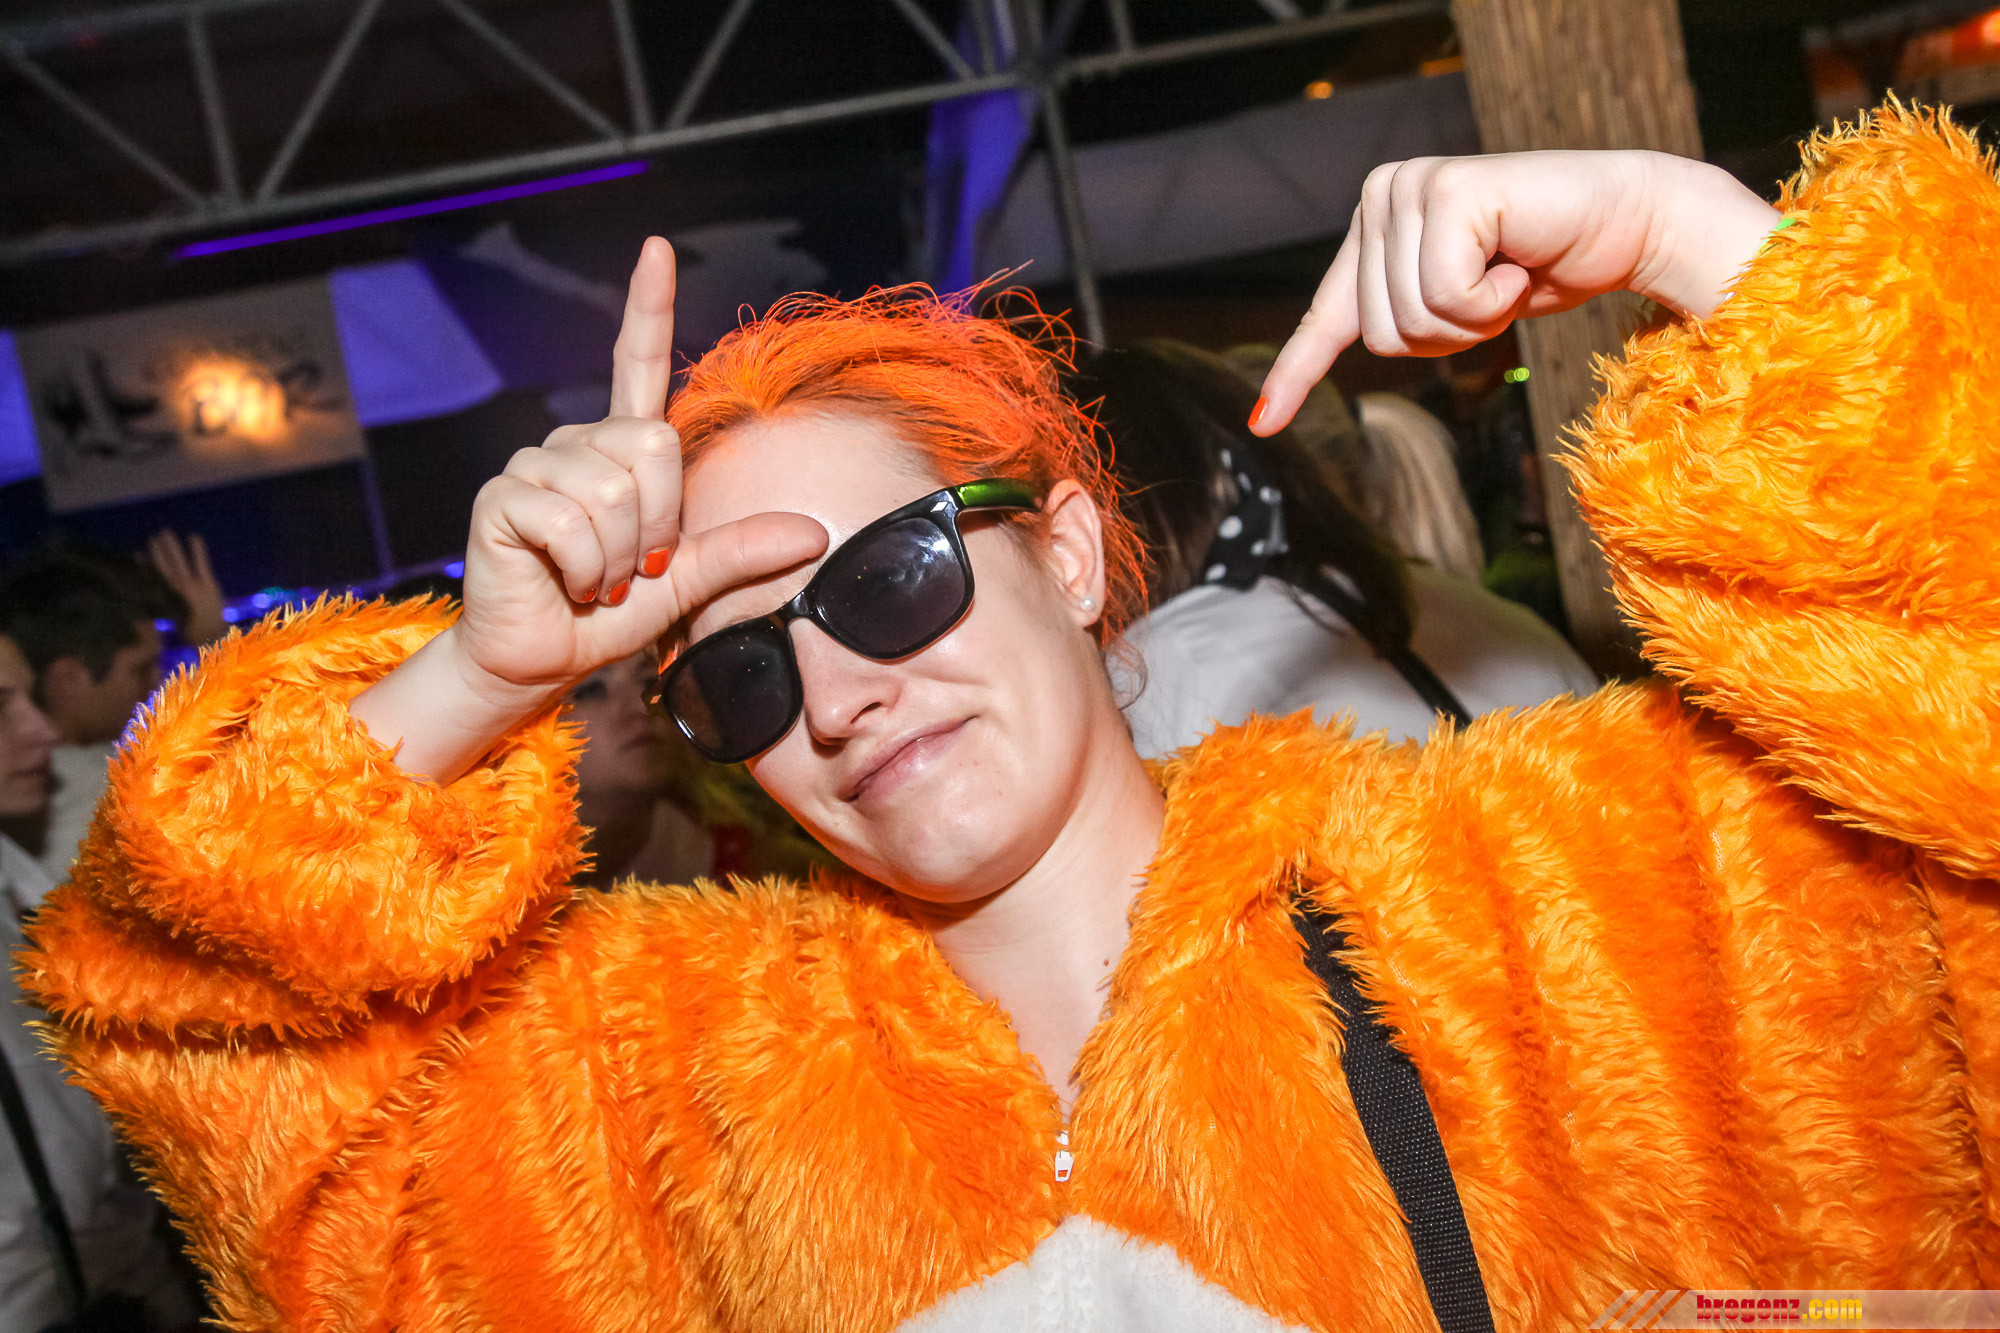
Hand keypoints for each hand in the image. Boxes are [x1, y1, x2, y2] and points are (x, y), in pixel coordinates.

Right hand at [145, 530, 227, 645]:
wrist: (213, 636)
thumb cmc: (192, 629)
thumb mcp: (172, 617)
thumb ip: (162, 603)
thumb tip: (151, 591)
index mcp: (165, 599)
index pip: (151, 578)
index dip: (143, 565)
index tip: (136, 553)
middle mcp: (175, 591)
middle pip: (163, 566)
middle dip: (157, 550)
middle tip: (153, 536)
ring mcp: (192, 586)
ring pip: (178, 562)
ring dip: (171, 547)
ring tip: (165, 532)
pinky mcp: (208, 584)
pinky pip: (201, 563)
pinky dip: (197, 549)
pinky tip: (194, 536)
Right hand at [350, 237, 827, 780]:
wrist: (542, 661)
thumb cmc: (609, 618)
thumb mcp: (688, 582)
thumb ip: (743, 551)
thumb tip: (816, 532)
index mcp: (621, 453)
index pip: (634, 364)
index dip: (646, 307)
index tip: (656, 249)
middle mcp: (578, 445)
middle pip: (653, 446)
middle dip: (658, 522)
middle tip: (632, 567)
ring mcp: (535, 465)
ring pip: (613, 490)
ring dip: (617, 557)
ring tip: (596, 580)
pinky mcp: (504, 497)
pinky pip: (570, 519)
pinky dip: (583, 566)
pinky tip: (567, 582)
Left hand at [1254, 149, 1779, 433]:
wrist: (1626, 224)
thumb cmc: (1541, 264)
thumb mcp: (1457, 301)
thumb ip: (1406, 310)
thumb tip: (1361, 342)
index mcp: (1372, 222)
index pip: (1325, 317)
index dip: (1296, 373)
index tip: (1262, 426)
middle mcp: (1380, 194)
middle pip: (1379, 335)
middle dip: (1448, 336)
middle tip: (1494, 290)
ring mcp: (1411, 186)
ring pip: (1411, 322)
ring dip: (1474, 319)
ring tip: (1507, 271)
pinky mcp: (1450, 191)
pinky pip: (1446, 296)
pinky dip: (1492, 299)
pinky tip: (1518, 259)